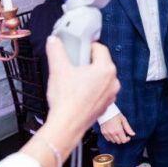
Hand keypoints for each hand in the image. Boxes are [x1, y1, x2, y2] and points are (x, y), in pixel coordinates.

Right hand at [40, 37, 119, 154]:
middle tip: (74, 64)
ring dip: (90, 76)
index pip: (100, 48)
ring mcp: (111, 94)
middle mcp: (113, 81)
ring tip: (75, 80)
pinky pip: (100, 91)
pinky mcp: (106, 105)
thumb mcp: (58, 69)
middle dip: (88, 62)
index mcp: (106, 69)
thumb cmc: (66, 100)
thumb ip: (56, 50)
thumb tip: (53, 41)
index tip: (78, 49)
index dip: (87, 46)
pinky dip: (92, 89)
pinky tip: (78, 93)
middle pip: (102, 63)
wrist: (67, 125)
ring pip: (102, 78)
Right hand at [100, 113, 135, 144]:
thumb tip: (133, 134)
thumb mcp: (124, 120)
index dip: (127, 139)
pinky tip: (113, 133)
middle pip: (119, 142)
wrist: (106, 111)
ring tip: (118, 133)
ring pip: (114, 141)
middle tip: (123, 134)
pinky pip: (108, 139)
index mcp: (118, 130)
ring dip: (117, 139)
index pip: (124, 141)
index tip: (128, 136)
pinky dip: (111, 138)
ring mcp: (107, 133)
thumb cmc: (115, 114)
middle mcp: (112, 133)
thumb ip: (128, 128)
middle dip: (122, 139)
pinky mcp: (103, 133)